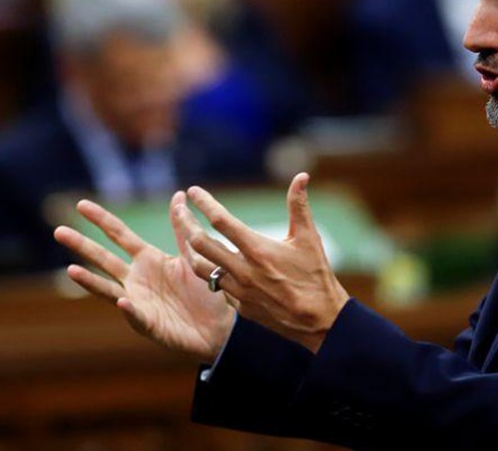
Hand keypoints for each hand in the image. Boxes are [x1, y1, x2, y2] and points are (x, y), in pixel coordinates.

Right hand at [54, 192, 235, 363]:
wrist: (219, 326)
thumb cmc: (204, 290)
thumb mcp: (193, 255)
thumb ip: (183, 228)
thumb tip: (180, 194)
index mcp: (148, 259)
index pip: (119, 235)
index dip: (101, 220)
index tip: (81, 204)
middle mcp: (137, 279)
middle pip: (104, 259)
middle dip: (82, 246)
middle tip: (58, 231)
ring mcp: (138, 301)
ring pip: (108, 289)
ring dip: (89, 281)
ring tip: (70, 270)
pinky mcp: (149, 324)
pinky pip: (136, 316)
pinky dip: (129, 309)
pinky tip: (123, 301)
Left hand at [172, 173, 349, 353]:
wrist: (319, 320)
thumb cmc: (316, 275)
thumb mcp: (309, 238)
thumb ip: (299, 205)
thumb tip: (301, 176)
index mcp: (258, 249)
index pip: (221, 221)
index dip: (204, 203)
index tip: (194, 191)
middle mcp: (243, 270)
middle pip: (200, 243)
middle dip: (185, 223)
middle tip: (179, 210)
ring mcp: (238, 290)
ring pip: (200, 267)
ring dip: (190, 249)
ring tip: (186, 236)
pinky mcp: (239, 306)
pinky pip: (217, 285)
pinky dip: (211, 272)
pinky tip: (211, 263)